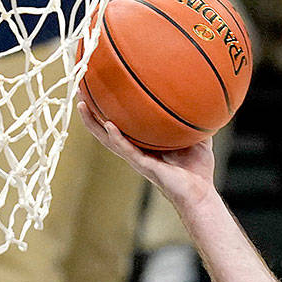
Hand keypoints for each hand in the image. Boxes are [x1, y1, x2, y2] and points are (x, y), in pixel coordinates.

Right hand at [77, 98, 217, 215]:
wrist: (201, 192)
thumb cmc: (199, 170)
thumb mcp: (198, 138)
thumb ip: (195, 120)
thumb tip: (202, 97)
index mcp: (145, 143)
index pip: (122, 123)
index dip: (109, 109)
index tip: (99, 89)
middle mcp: (136, 150)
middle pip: (105, 128)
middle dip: (91, 112)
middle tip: (79, 91)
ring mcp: (136, 158)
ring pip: (107, 139)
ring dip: (93, 123)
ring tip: (81, 105)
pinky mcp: (142, 165)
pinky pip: (125, 150)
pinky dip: (116, 137)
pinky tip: (108, 125)